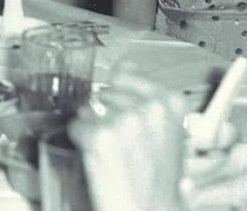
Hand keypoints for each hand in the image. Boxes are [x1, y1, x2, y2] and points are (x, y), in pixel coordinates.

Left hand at [67, 70, 186, 210]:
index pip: (126, 73)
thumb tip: (125, 64)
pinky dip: (82, 141)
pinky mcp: (99, 136)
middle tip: (121, 144)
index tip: (122, 108)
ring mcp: (123, 120)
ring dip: (94, 129)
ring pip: (89, 109)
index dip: (118, 92)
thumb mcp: (164, 132)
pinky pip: (76, 126)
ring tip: (113, 153)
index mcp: (170, 102)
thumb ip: (146, 95)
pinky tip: (100, 158)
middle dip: (106, 114)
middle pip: (105, 93)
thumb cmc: (157, 182)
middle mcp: (148, 107)